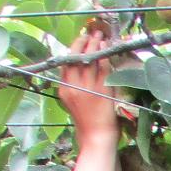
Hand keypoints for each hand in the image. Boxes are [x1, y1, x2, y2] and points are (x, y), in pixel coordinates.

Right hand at [61, 22, 121, 142]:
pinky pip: (103, 68)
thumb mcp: (73, 103)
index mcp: (63, 89)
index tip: (79, 39)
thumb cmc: (87, 123)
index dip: (72, 48)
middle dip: (82, 41)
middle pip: (74, 57)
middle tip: (90, 32)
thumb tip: (79, 72)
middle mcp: (73, 86)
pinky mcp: (101, 92)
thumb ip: (74, 87)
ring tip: (100, 35)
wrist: (95, 139)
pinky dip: (104, 56)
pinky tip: (107, 49)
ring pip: (89, 59)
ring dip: (95, 44)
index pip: (65, 63)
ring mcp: (87, 88)